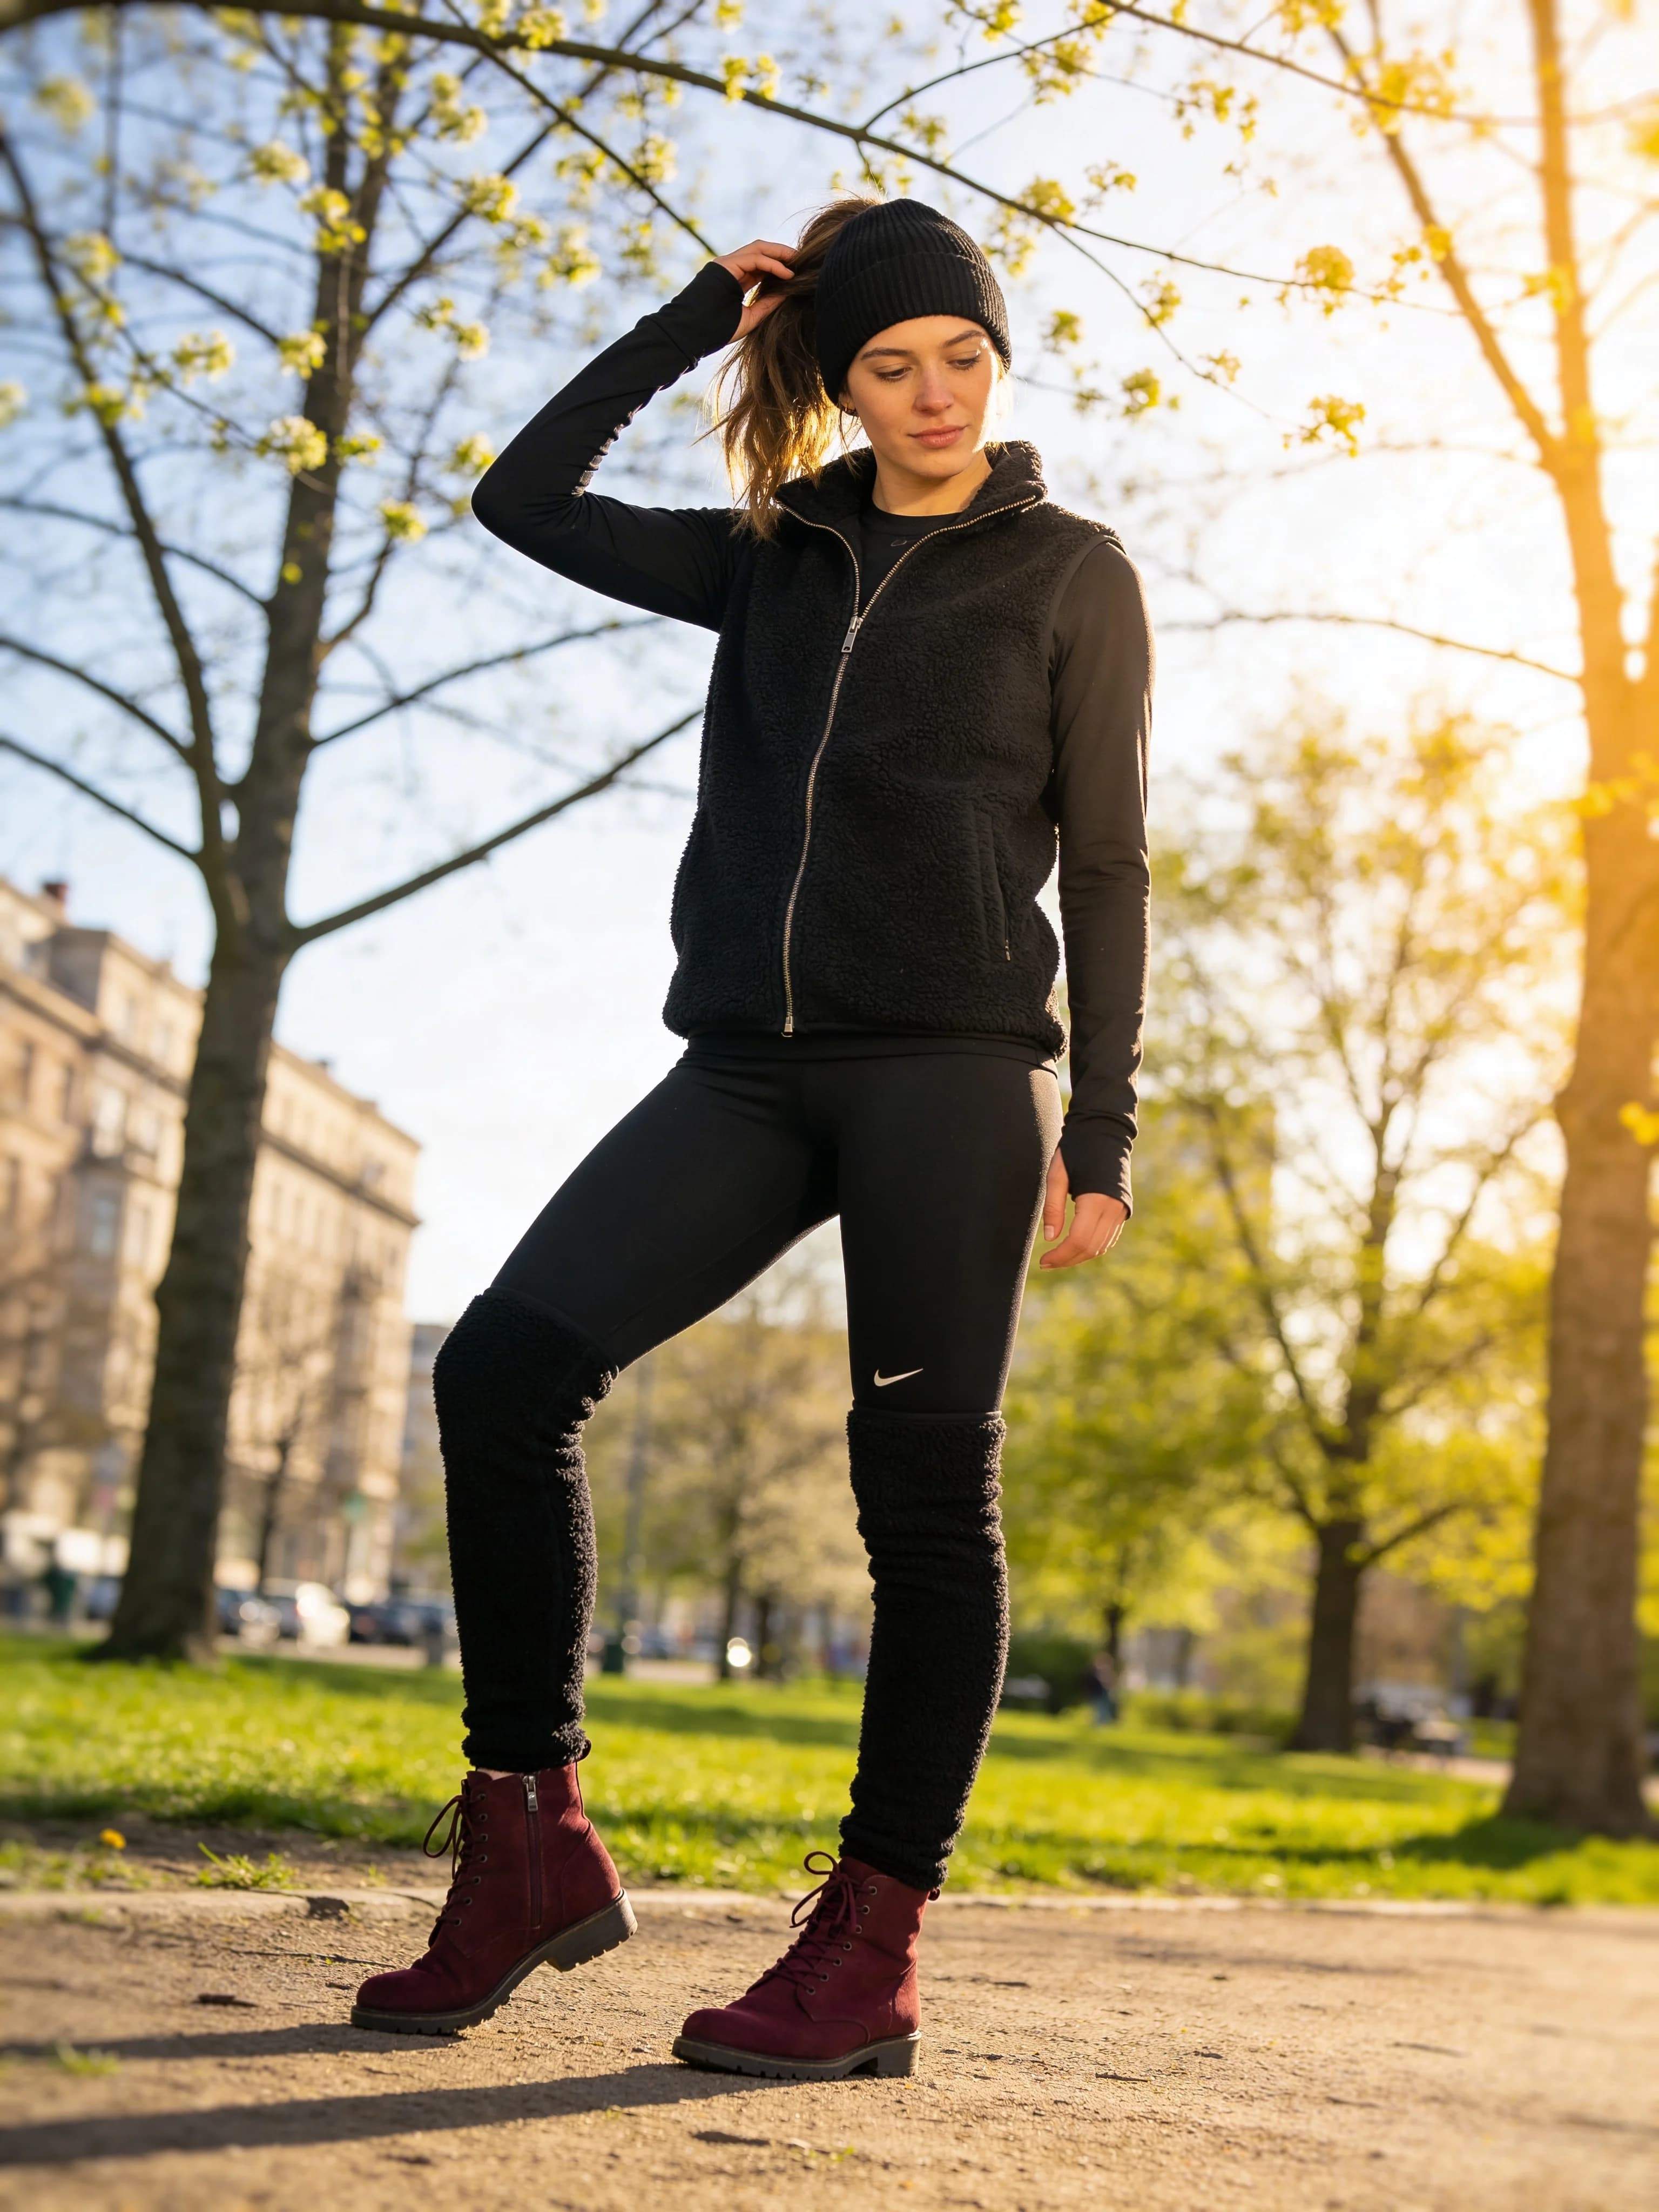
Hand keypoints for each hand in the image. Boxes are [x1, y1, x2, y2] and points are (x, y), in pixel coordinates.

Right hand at [715, 239, 796, 336]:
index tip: (796, 272)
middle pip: (760, 251)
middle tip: (802, 261)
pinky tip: (787, 273)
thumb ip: (768, 303)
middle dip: (781, 254)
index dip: (778, 266)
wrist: (693, 333)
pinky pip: (754, 258)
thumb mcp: (751, 316)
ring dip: (780, 254)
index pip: (760, 265)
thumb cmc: (719, 330)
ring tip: (798, 262)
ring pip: (758, 249)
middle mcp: (730, 267)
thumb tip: (788, 292)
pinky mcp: (726, 264)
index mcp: (734, 279)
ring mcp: (727, 263)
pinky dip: (773, 264)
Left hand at [1039, 1151, 1126, 1269]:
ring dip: (1080, 1256)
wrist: (1105, 1131)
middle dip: (1068, 1260)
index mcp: (1096, 1199)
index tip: (1043, 1260)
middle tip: (1047, 1263)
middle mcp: (1113, 1208)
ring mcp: (1121, 1210)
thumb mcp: (1056, 1175)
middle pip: (1090, 1248)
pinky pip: (1109, 1238)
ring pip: (1101, 1246)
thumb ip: (1053, 1207)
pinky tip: (1076, 1247)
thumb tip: (1050, 1238)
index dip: (1060, 1255)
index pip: (1078, 1240)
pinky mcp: (1124, 1209)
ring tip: (1058, 1258)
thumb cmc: (1076, 1150)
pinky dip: (1093, 1247)